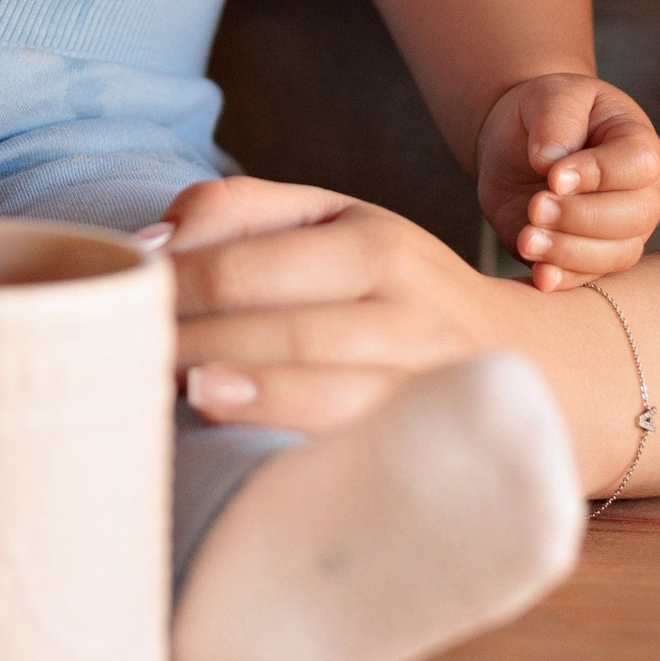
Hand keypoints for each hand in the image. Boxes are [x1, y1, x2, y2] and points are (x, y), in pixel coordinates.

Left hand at [166, 175, 523, 434]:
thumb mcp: (331, 222)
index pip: (251, 264)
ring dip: (249, 393)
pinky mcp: (438, 440)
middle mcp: (411, 307)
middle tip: (132, 360)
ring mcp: (431, 379)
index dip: (178, 287)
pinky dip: (301, 440)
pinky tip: (250, 447)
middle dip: (198, 345)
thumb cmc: (392, 290)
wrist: (532, 366)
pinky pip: (363, 443)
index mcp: (374, 242)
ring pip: (330, 386)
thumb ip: (237, 212)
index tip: (127, 305)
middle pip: (285, 328)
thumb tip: (150, 244)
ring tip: (184, 393)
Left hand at [475, 74, 659, 285]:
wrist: (520, 141)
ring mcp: (619, 231)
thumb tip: (551, 163)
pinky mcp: (587, 256)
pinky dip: (565, 280)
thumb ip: (556, 120)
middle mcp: (640, 193)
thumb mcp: (550, 95)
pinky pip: (587, 277)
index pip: (637, 164)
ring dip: (569, 251)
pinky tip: (539, 276)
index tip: (553, 175)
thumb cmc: (546, 111)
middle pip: (634, 216)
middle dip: (581, 217)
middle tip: (536, 207)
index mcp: (639, 145)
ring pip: (614, 254)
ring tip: (527, 238)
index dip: (598, 174)